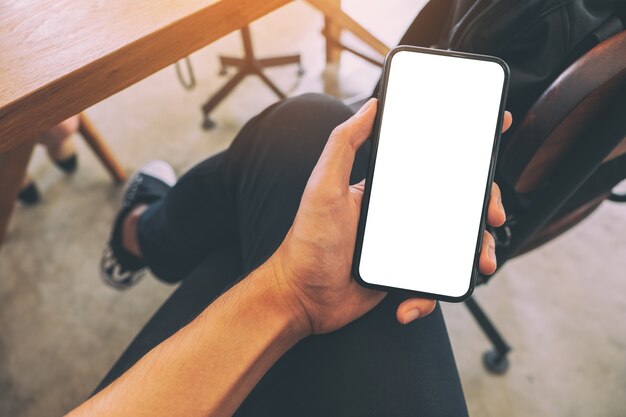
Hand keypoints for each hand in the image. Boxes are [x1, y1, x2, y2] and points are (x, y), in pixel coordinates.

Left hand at [271, 99, 511, 335]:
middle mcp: (401, 215)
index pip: (433, 163)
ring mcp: (405, 247)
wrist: (300, 297)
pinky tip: (407, 307)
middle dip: (485, 206)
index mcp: (388, 189)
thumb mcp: (324, 186)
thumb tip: (371, 105)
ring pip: (455, 245)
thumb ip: (344, 144)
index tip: (494, 131)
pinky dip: (426, 298)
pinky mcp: (404, 278)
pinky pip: (431, 285)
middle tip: (494, 214)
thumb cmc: (307, 241)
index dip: (467, 149)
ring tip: (482, 265)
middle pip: (457, 203)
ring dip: (475, 254)